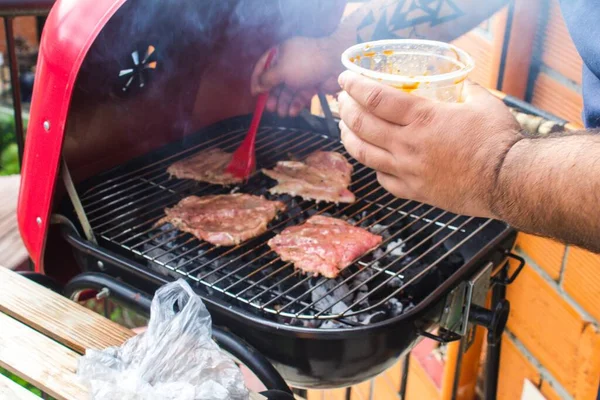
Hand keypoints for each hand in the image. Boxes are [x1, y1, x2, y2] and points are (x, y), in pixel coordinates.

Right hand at [250, 37, 343, 116]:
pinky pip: (300, 95)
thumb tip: (257, 87)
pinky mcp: (312, 84)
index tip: (254, 94)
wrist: (335, 62)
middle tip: (269, 108)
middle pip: (275, 81)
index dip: (257, 80)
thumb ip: (267, 79)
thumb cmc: (306, 62)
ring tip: (281, 113)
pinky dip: (296, 104)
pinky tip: (292, 112)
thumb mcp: (281, 70)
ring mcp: (301, 74)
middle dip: (272, 96)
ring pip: (288, 90)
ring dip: (283, 103)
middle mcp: (289, 62)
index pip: (263, 66)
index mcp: (280, 53)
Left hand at [337, 71, 522, 217]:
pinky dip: (373, 166)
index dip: (355, 86)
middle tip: (341, 101)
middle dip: (345, 109)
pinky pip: (382, 179)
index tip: (344, 80)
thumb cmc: (499, 141)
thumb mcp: (482, 103)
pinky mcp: (414, 191)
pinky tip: (373, 159)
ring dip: (348, 137)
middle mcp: (408, 144)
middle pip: (362, 124)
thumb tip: (456, 82)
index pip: (375, 98)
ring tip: (343, 128)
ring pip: (363, 153)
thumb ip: (463, 89)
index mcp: (422, 118)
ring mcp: (407, 170)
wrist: (508, 181)